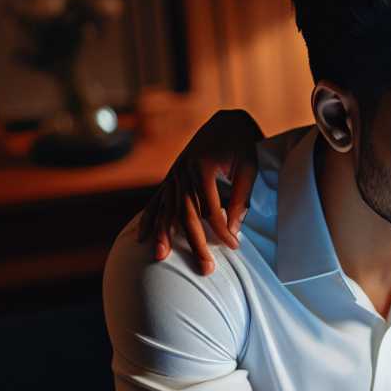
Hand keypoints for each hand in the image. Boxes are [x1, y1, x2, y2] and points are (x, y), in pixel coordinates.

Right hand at [139, 109, 263, 274]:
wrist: (226, 121)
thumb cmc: (243, 143)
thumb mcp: (249, 166)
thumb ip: (241, 197)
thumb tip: (234, 229)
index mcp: (201, 168)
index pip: (212, 209)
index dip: (223, 231)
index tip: (234, 247)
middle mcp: (182, 172)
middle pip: (186, 215)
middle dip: (195, 244)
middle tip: (205, 269)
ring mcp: (172, 175)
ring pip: (166, 210)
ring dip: (163, 235)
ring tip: (160, 258)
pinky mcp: (170, 178)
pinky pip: (155, 202)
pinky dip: (149, 220)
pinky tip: (141, 238)